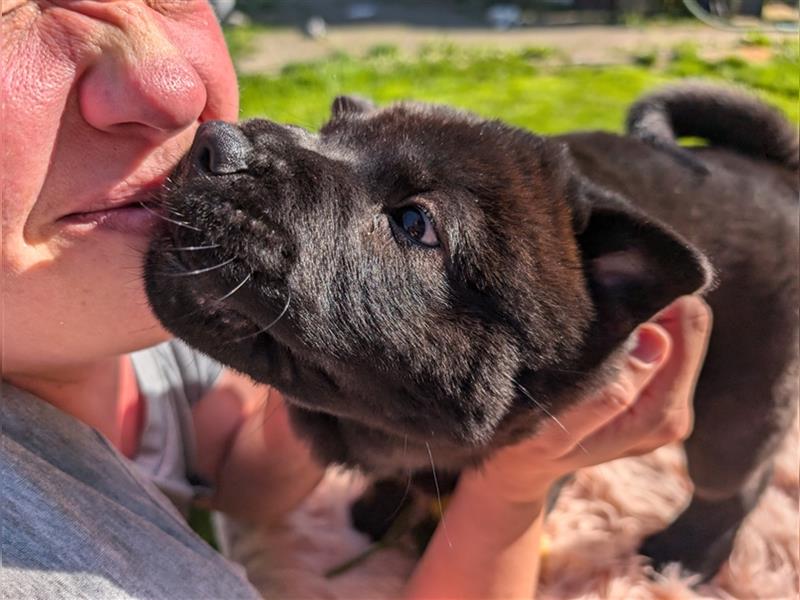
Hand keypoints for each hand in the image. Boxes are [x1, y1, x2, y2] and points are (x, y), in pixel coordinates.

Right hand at [461, 295, 712, 504]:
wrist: (521, 466)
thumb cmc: (529, 446)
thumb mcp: (558, 430)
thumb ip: (609, 393)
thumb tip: (658, 340)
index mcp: (660, 414)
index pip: (688, 323)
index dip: (652, 298)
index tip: (607, 296)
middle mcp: (675, 409)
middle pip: (687, 322)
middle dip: (647, 307)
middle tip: (595, 310)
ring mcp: (669, 401)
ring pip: (675, 328)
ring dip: (637, 319)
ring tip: (590, 328)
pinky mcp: (657, 393)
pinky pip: (662, 340)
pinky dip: (633, 330)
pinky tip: (597, 340)